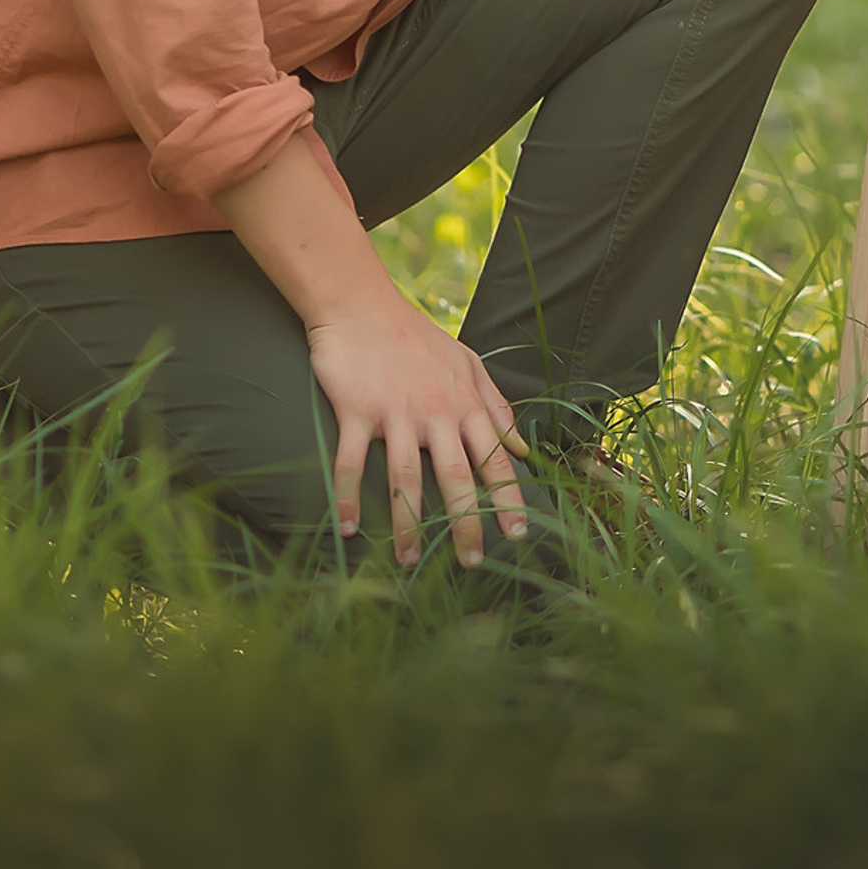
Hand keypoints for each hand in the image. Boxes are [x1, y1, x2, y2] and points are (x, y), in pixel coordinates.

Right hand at [306, 288, 528, 567]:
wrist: (362, 305)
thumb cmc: (415, 336)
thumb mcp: (466, 362)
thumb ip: (495, 404)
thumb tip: (521, 446)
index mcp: (464, 402)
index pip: (494, 457)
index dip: (508, 498)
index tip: (519, 534)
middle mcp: (435, 412)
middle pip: (456, 477)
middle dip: (467, 523)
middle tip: (473, 563)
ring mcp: (396, 413)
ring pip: (406, 479)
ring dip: (408, 524)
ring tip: (410, 561)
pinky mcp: (357, 412)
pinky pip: (352, 463)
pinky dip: (348, 497)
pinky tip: (346, 528)